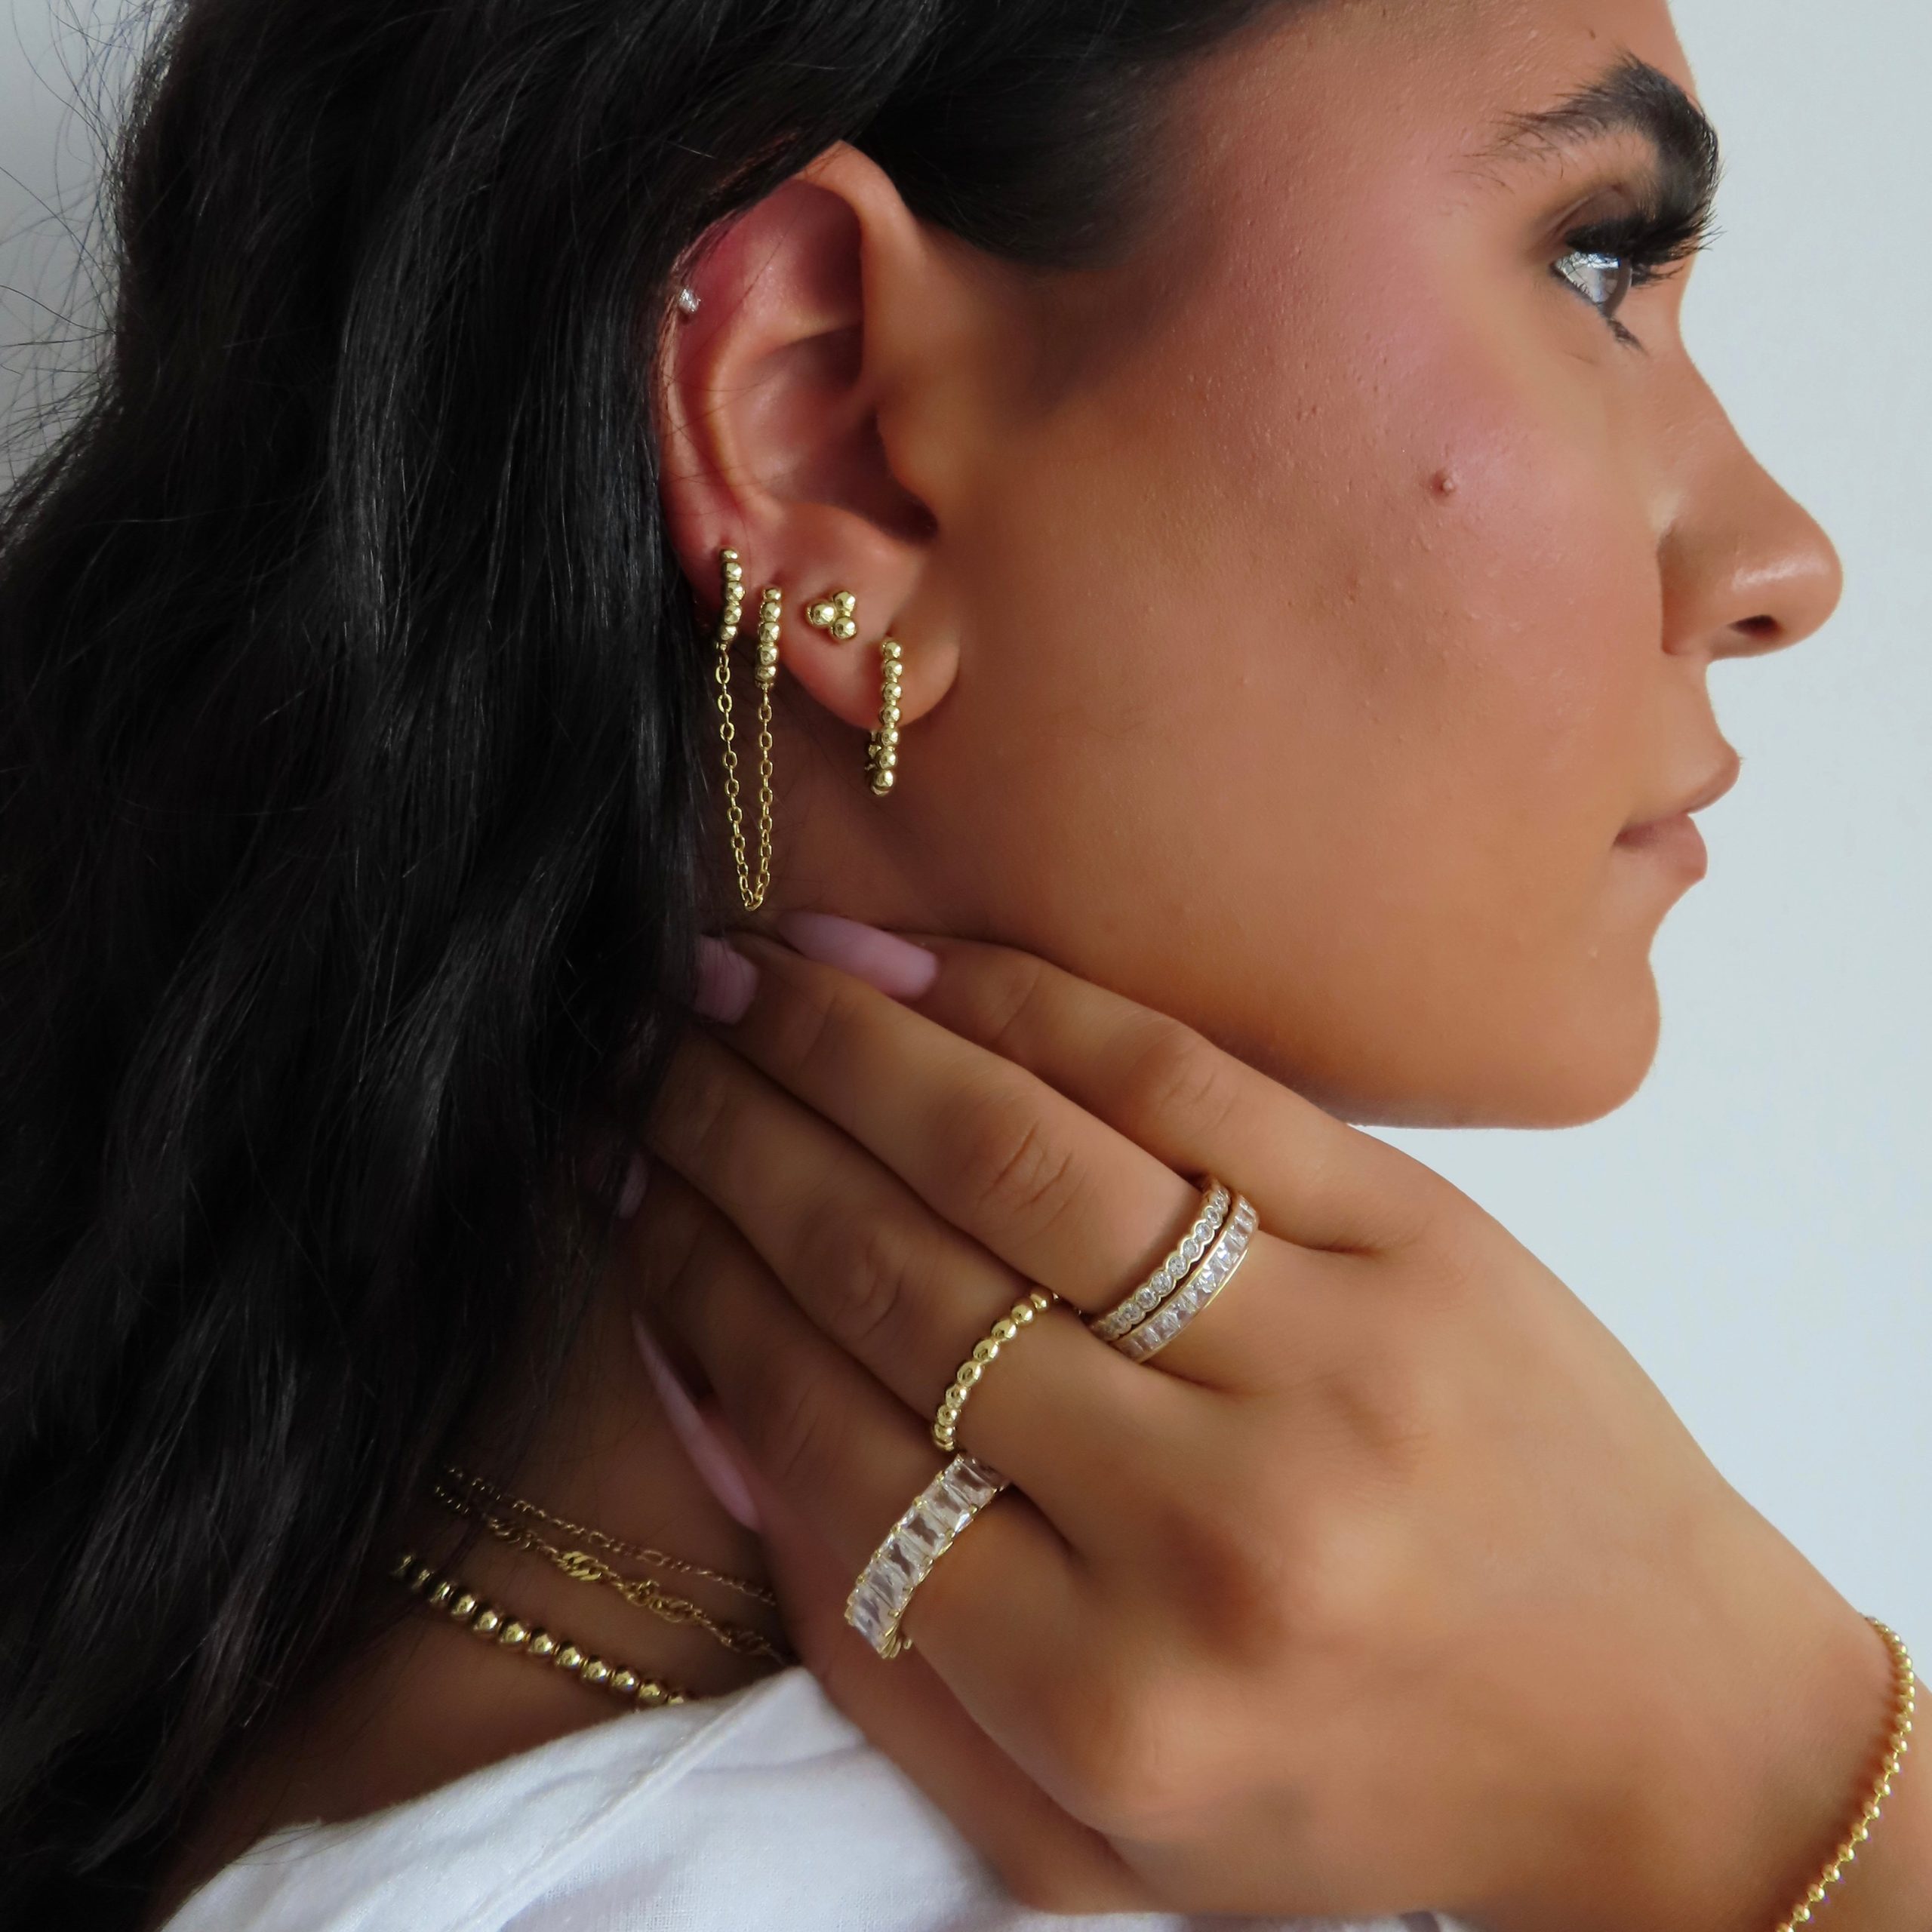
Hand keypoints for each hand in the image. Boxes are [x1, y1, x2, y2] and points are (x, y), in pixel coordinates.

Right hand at [629, 925, 1920, 1931]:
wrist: (1664, 1733)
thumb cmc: (1357, 1785)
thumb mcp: (1095, 1829)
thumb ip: (884, 1661)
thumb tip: (721, 1404)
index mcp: (1105, 1697)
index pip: (831, 1440)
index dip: (703, 1291)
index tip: (632, 1197)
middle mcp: (1208, 1524)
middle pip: (901, 1276)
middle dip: (739, 1144)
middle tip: (647, 1055)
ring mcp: (1329, 1357)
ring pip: (1020, 1156)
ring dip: (848, 1049)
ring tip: (738, 978)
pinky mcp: (1422, 1238)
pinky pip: (1184, 1083)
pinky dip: (1024, 1006)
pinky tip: (913, 963)